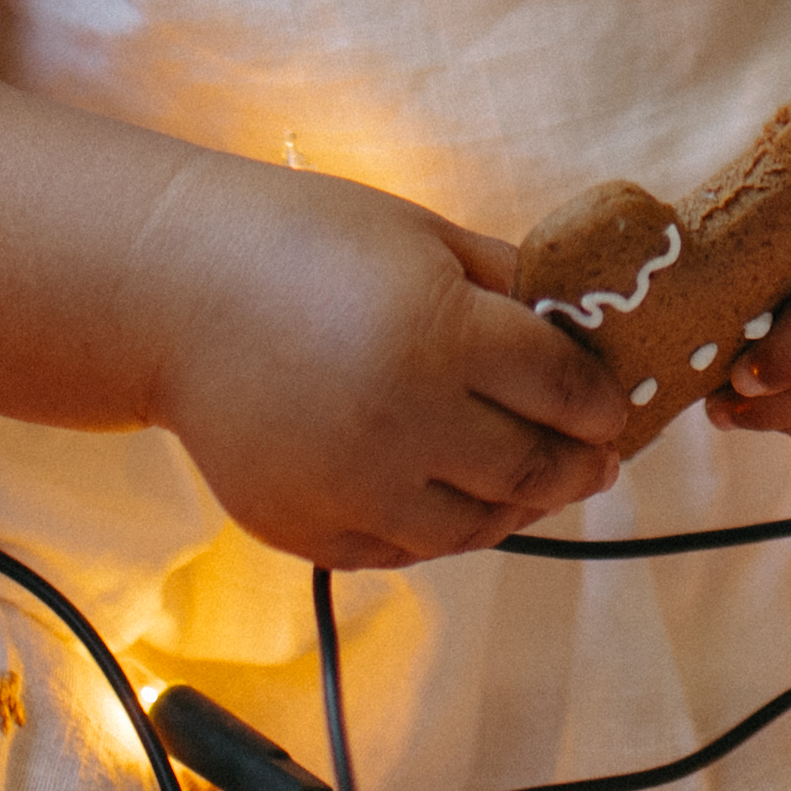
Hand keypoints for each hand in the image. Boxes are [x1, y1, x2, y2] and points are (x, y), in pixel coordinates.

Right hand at [138, 155, 632, 567]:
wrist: (174, 293)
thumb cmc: (307, 242)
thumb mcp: (424, 237)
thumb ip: (509, 284)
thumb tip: (583, 326)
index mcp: (440, 337)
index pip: (562, 391)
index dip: (602, 404)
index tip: (617, 409)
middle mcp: (403, 424)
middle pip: (531, 471)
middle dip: (580, 468)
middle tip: (599, 462)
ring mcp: (351, 489)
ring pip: (474, 529)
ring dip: (517, 510)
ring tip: (533, 487)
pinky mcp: (306, 530)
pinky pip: (402, 552)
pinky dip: (440, 532)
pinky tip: (453, 501)